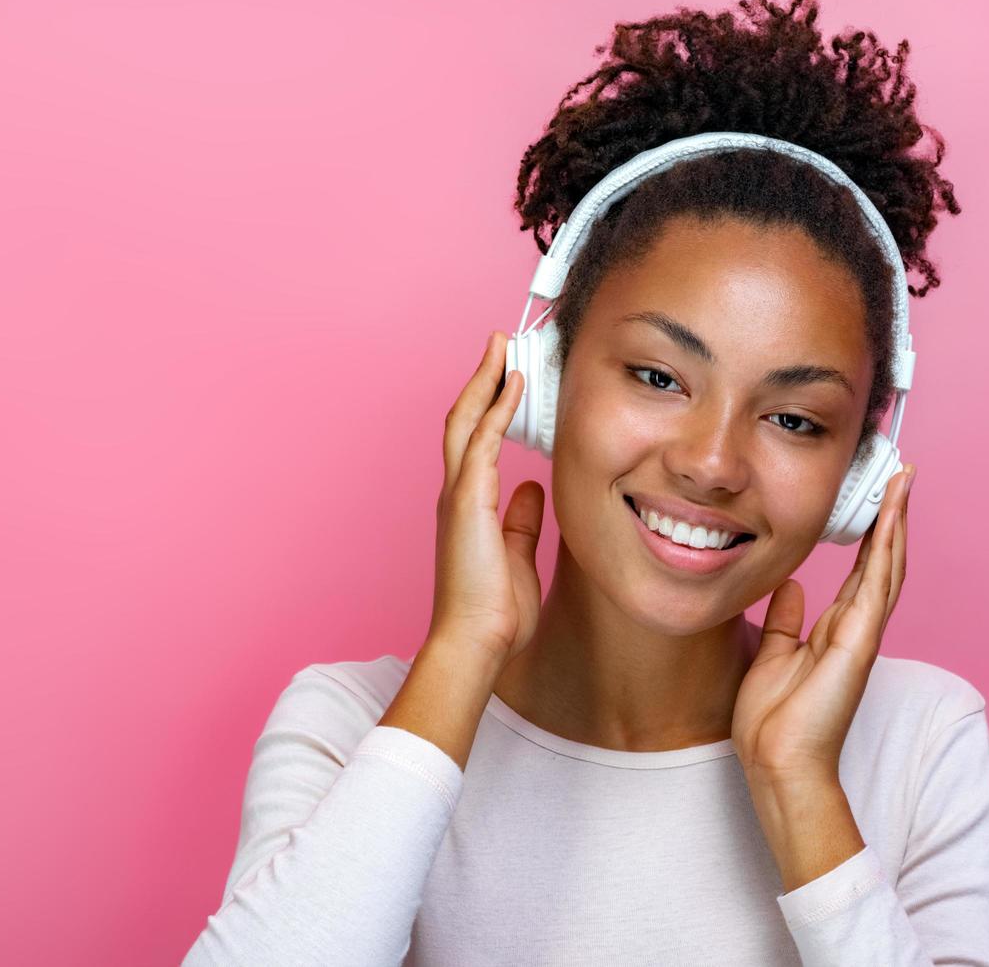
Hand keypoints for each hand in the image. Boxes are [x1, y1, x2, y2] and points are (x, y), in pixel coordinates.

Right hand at [428, 331, 546, 668]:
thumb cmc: (493, 612)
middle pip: (463, 419)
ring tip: (502, 346)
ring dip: (485, 380)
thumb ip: (521, 520)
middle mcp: (456, 494)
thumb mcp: (516, 555)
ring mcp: (458, 495)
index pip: (475, 442)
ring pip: (466, 420)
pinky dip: (496, 408)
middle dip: (481, 379)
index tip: (507, 378)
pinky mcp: (467, 501)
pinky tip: (513, 384)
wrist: (475, 643)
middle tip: (498, 344)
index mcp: (468, 507)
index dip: (489, 406)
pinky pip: (480, 441)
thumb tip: (532, 490)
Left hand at [731, 463, 916, 782]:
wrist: (779, 763)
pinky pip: (877, 585)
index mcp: (835, 630)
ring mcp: (862, 634)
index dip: (870, 534)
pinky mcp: (859, 642)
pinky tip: (891, 517)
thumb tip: (789, 585)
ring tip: (903, 481)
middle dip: (891, 517)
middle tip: (900, 475)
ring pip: (887, 566)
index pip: (860, 571)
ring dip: (896, 522)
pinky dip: (886, 548)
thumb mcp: (771, 655)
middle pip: (881, 561)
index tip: (875, 498)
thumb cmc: (774, 722)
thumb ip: (784, 620)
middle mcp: (855, 628)